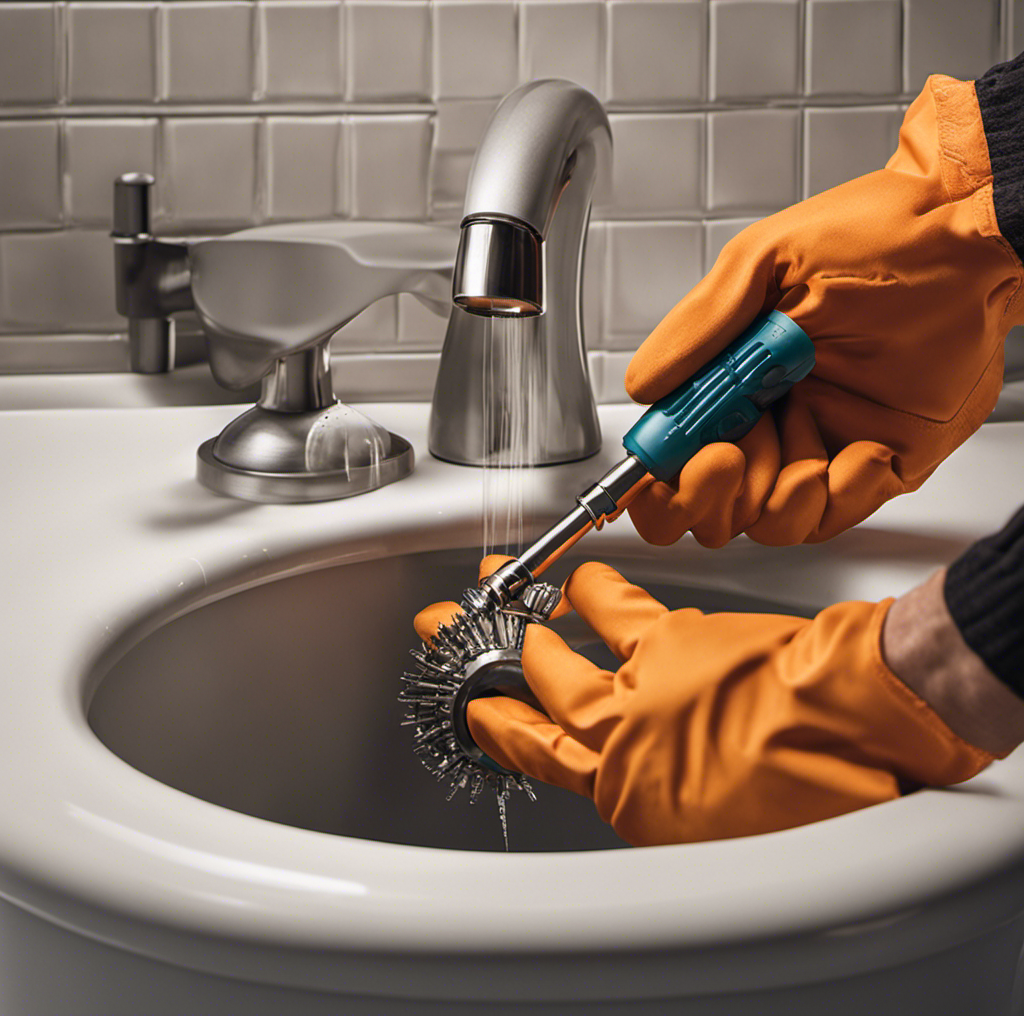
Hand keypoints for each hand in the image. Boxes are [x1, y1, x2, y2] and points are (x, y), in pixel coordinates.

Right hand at [459, 561, 994, 846]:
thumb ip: (668, 792)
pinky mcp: (668, 636)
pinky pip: (611, 602)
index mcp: (627, 796)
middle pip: (529, 690)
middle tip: (449, 622)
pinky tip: (587, 575)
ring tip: (523, 586)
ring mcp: (635, 686)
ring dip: (537, 611)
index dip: (494, 724)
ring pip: (561, 642)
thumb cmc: (812, 795)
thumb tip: (659, 772)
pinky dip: (594, 586)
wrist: (858, 735)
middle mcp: (616, 742)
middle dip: (485, 653)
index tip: (471, 704)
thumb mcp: (720, 826)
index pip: (532, 754)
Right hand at [625, 74, 1023, 547]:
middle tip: (727, 458)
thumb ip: (699, 327)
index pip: (673, 455)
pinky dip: (845, 496)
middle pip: (712, 506)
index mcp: (731, 380)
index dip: (656, 482)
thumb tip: (645, 384)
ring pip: (772, 524)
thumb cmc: (874, 233)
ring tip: (806, 459)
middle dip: (709, 499)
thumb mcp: (764, 263)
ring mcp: (822, 445)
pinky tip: (860, 452)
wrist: (967, 234)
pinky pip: (842, 515)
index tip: (658, 475)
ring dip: (779, 504)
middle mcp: (771, 419)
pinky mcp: (879, 463)